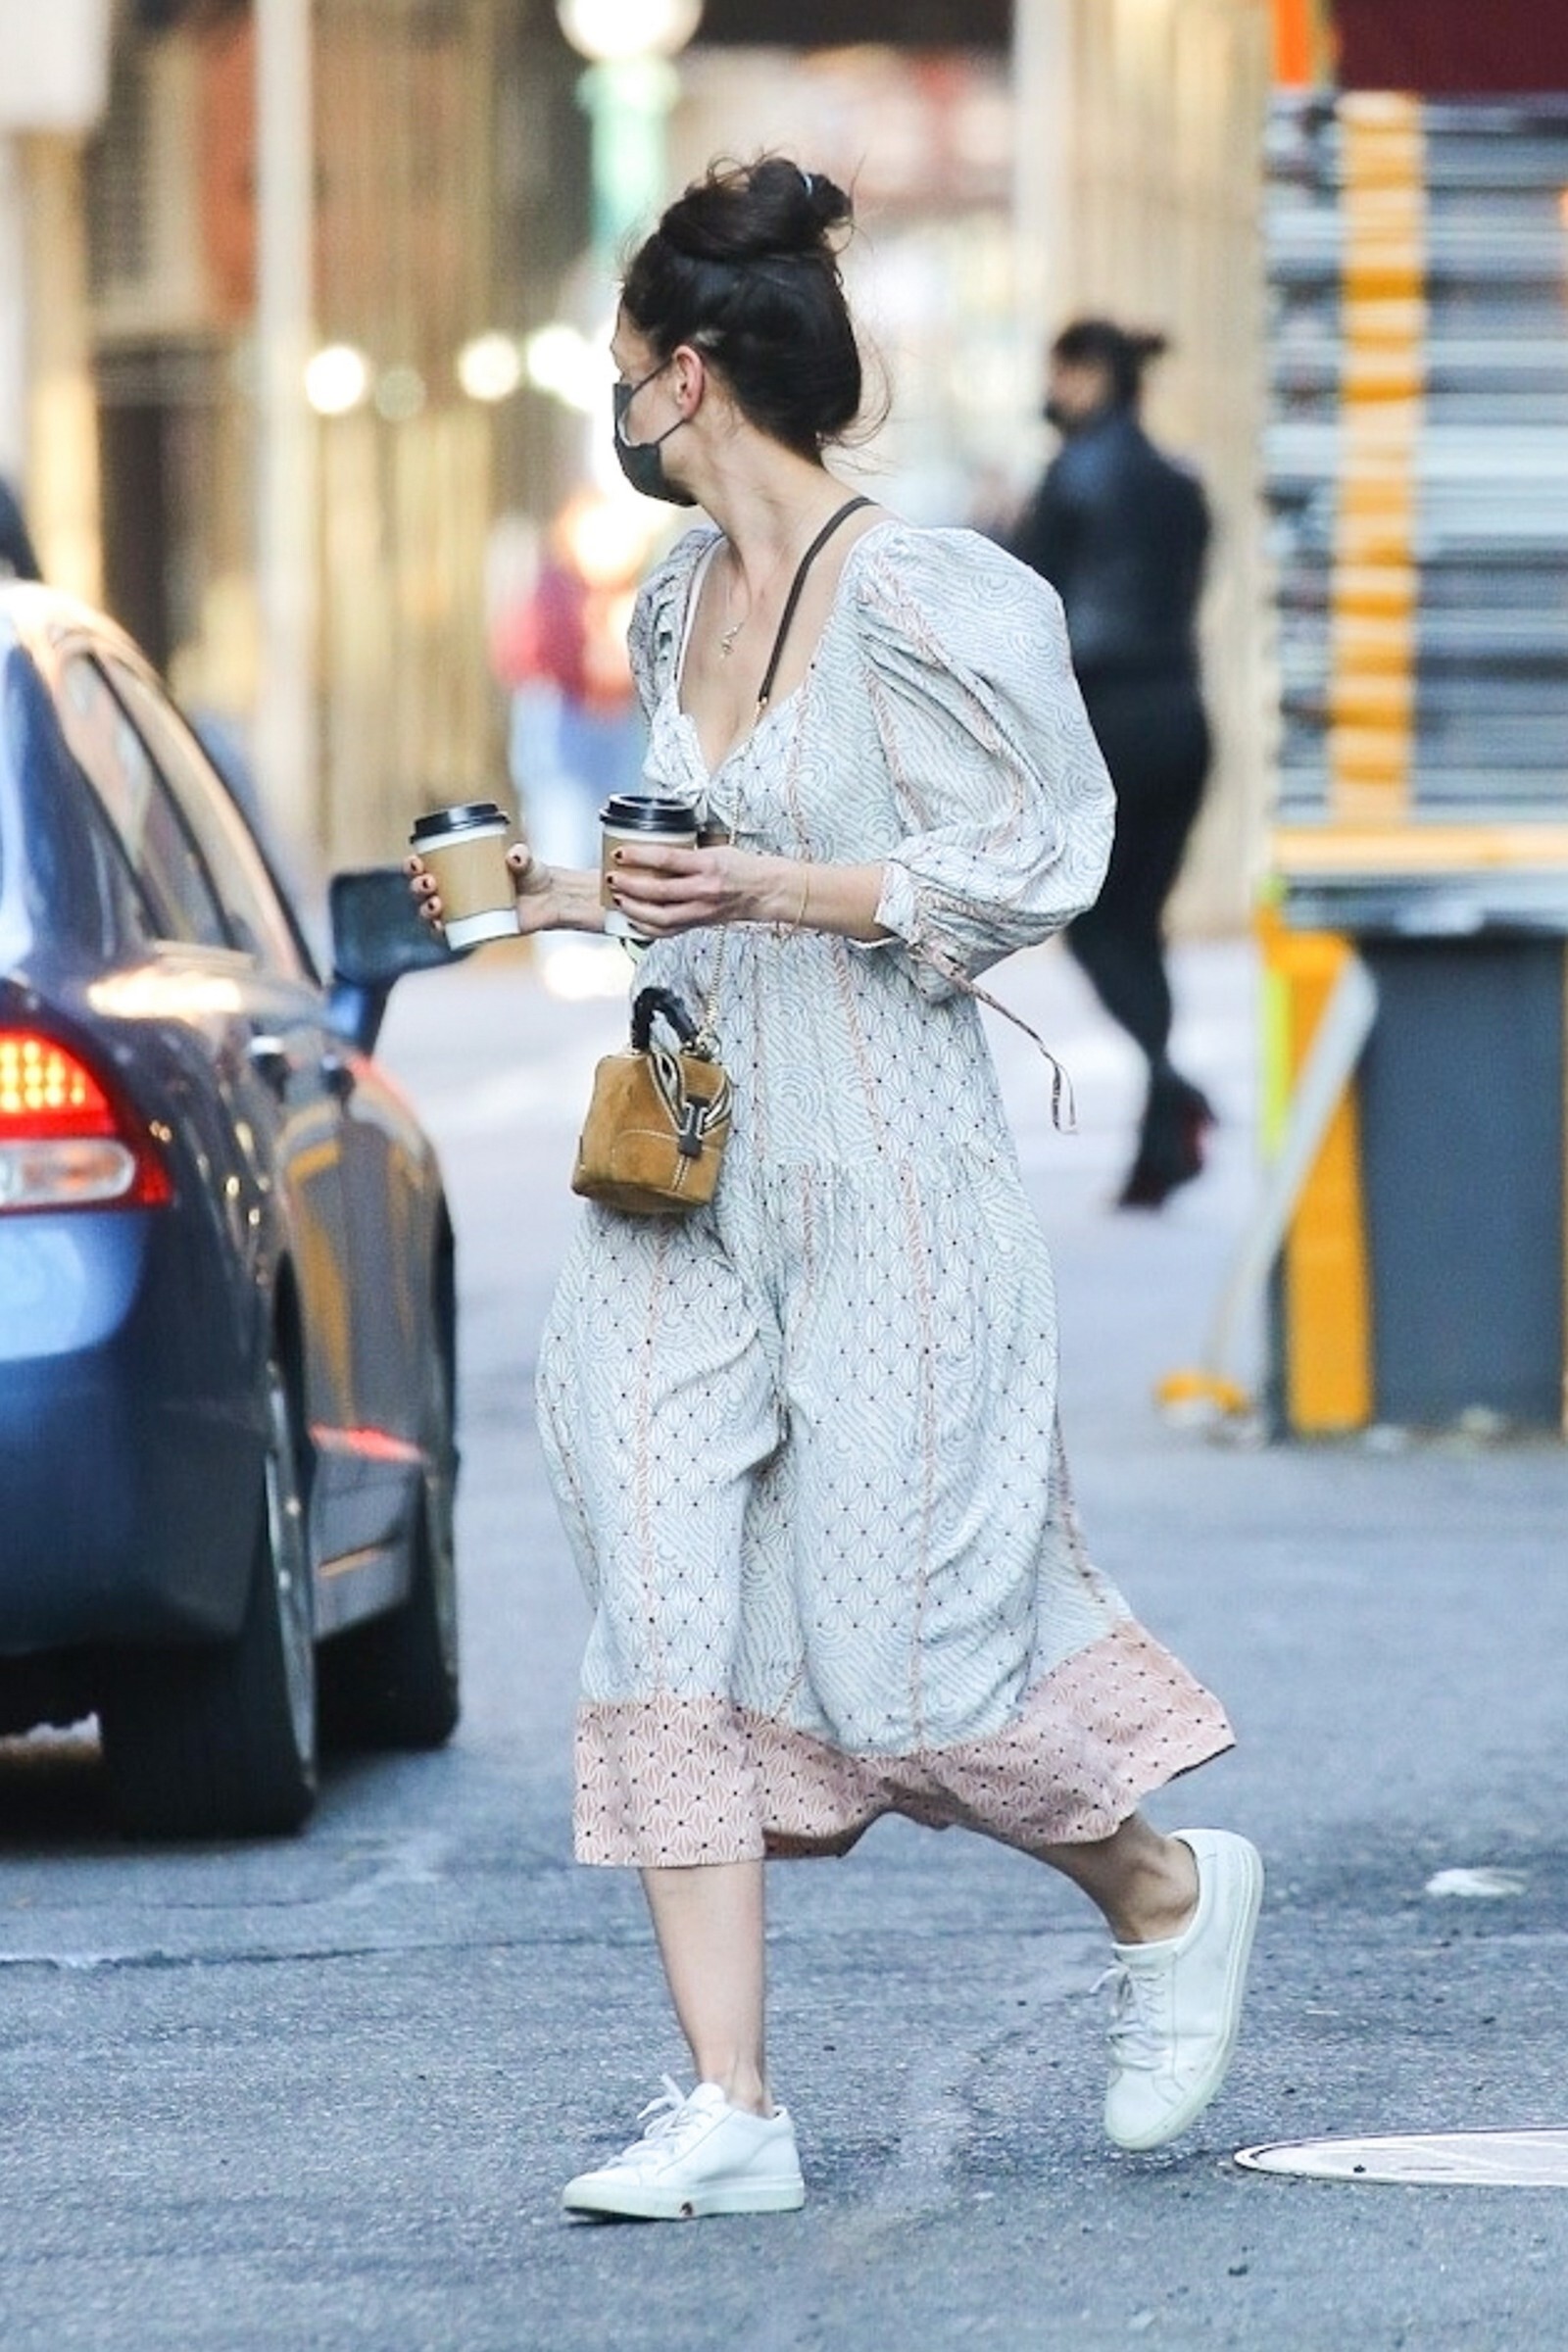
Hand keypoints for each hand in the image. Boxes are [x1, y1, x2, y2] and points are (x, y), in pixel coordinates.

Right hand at [404, 842, 556, 935]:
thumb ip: (521, 856)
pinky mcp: (472, 932)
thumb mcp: (525, 860)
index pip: (424, 867)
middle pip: (421, 892)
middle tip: (429, 883)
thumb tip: (514, 857)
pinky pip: (448, 937)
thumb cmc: (530, 873)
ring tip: (437, 904)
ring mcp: (461, 913)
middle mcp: (454, 891)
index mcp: (456, 869)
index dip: (412, 866)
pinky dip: (439, 934)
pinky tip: (440, 928)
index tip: (417, 863)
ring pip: (430, 915)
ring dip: (424, 910)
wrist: (548, 898)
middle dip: (416, 887)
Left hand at [606, 841, 787, 937]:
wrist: (762, 891)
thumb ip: (685, 853)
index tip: (620, 853)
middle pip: (659, 892)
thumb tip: (654, 849)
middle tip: (613, 879)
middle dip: (630, 886)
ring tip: (619, 899)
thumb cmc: (740, 867)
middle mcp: (703, 890)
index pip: (666, 859)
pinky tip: (634, 920)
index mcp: (706, 865)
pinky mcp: (699, 923)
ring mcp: (701, 911)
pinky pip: (668, 931)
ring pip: (660, 917)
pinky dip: (647, 928)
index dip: (639, 856)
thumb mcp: (714, 849)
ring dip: (635, 910)